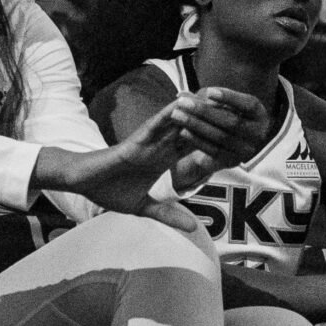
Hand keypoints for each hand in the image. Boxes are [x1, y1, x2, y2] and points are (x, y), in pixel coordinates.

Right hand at [36, 92, 239, 213]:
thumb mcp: (145, 209)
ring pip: (178, 122)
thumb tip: (193, 228)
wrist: (84, 184)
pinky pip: (155, 124)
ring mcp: (149, 141)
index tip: (241, 137)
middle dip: (213, 121)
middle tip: (240, 109)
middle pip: (193, 130)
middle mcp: (161, 146)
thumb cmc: (110, 191)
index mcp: (164, 159)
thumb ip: (168, 215)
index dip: (216, 142)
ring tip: (219, 97)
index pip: (196, 148)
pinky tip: (182, 103)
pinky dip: (168, 114)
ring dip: (196, 110)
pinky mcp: (135, 140)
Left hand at [166, 86, 269, 190]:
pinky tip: (183, 131)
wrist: (230, 143)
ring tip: (178, 115)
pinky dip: (197, 140)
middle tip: (183, 102)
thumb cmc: (226, 115)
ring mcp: (246, 150)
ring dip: (196, 125)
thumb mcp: (224, 105)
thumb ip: (211, 98)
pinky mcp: (232, 161)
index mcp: (260, 115)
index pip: (248, 104)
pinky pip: (214, 150)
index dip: (229, 97)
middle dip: (204, 111)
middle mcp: (257, 134)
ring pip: (221, 137)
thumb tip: (189, 96)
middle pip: (231, 122)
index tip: (209, 91)